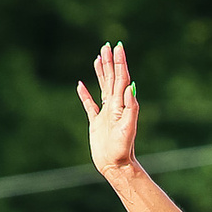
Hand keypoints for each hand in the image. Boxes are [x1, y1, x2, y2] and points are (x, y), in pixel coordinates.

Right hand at [78, 41, 141, 176]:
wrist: (116, 166)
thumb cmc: (123, 149)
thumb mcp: (128, 128)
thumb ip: (130, 108)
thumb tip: (130, 86)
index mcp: (120, 104)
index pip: (121, 78)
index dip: (119, 63)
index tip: (118, 47)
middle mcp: (114, 106)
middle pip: (112, 79)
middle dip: (110, 62)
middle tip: (107, 46)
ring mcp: (105, 114)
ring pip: (102, 87)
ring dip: (101, 72)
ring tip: (98, 58)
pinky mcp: (96, 123)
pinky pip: (89, 104)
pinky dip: (85, 94)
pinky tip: (80, 85)